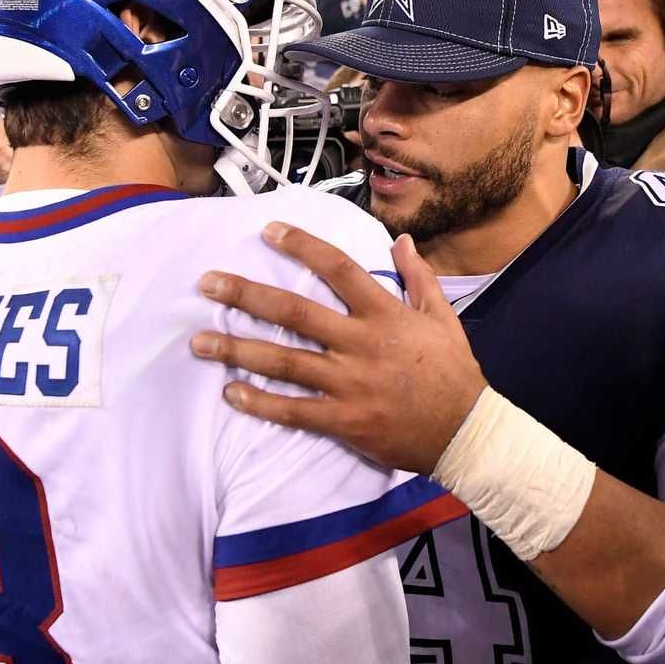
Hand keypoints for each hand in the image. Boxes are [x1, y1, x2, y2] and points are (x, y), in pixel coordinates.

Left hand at [191, 223, 487, 474]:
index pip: (338, 268)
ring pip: (284, 361)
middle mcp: (360, 344)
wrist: (465, 431)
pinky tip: (230, 392)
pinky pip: (294, 410)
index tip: (268, 231)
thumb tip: (402, 241)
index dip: (302, 246)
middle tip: (207, 283)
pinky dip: (260, 402)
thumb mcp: (442, 316)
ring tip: (199, 341)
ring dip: (238, 349)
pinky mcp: (343, 420)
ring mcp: (349, 384)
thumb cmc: (453, 372)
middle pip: (295, 312)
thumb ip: (419, 276)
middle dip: (247, 295)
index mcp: (384, 314)